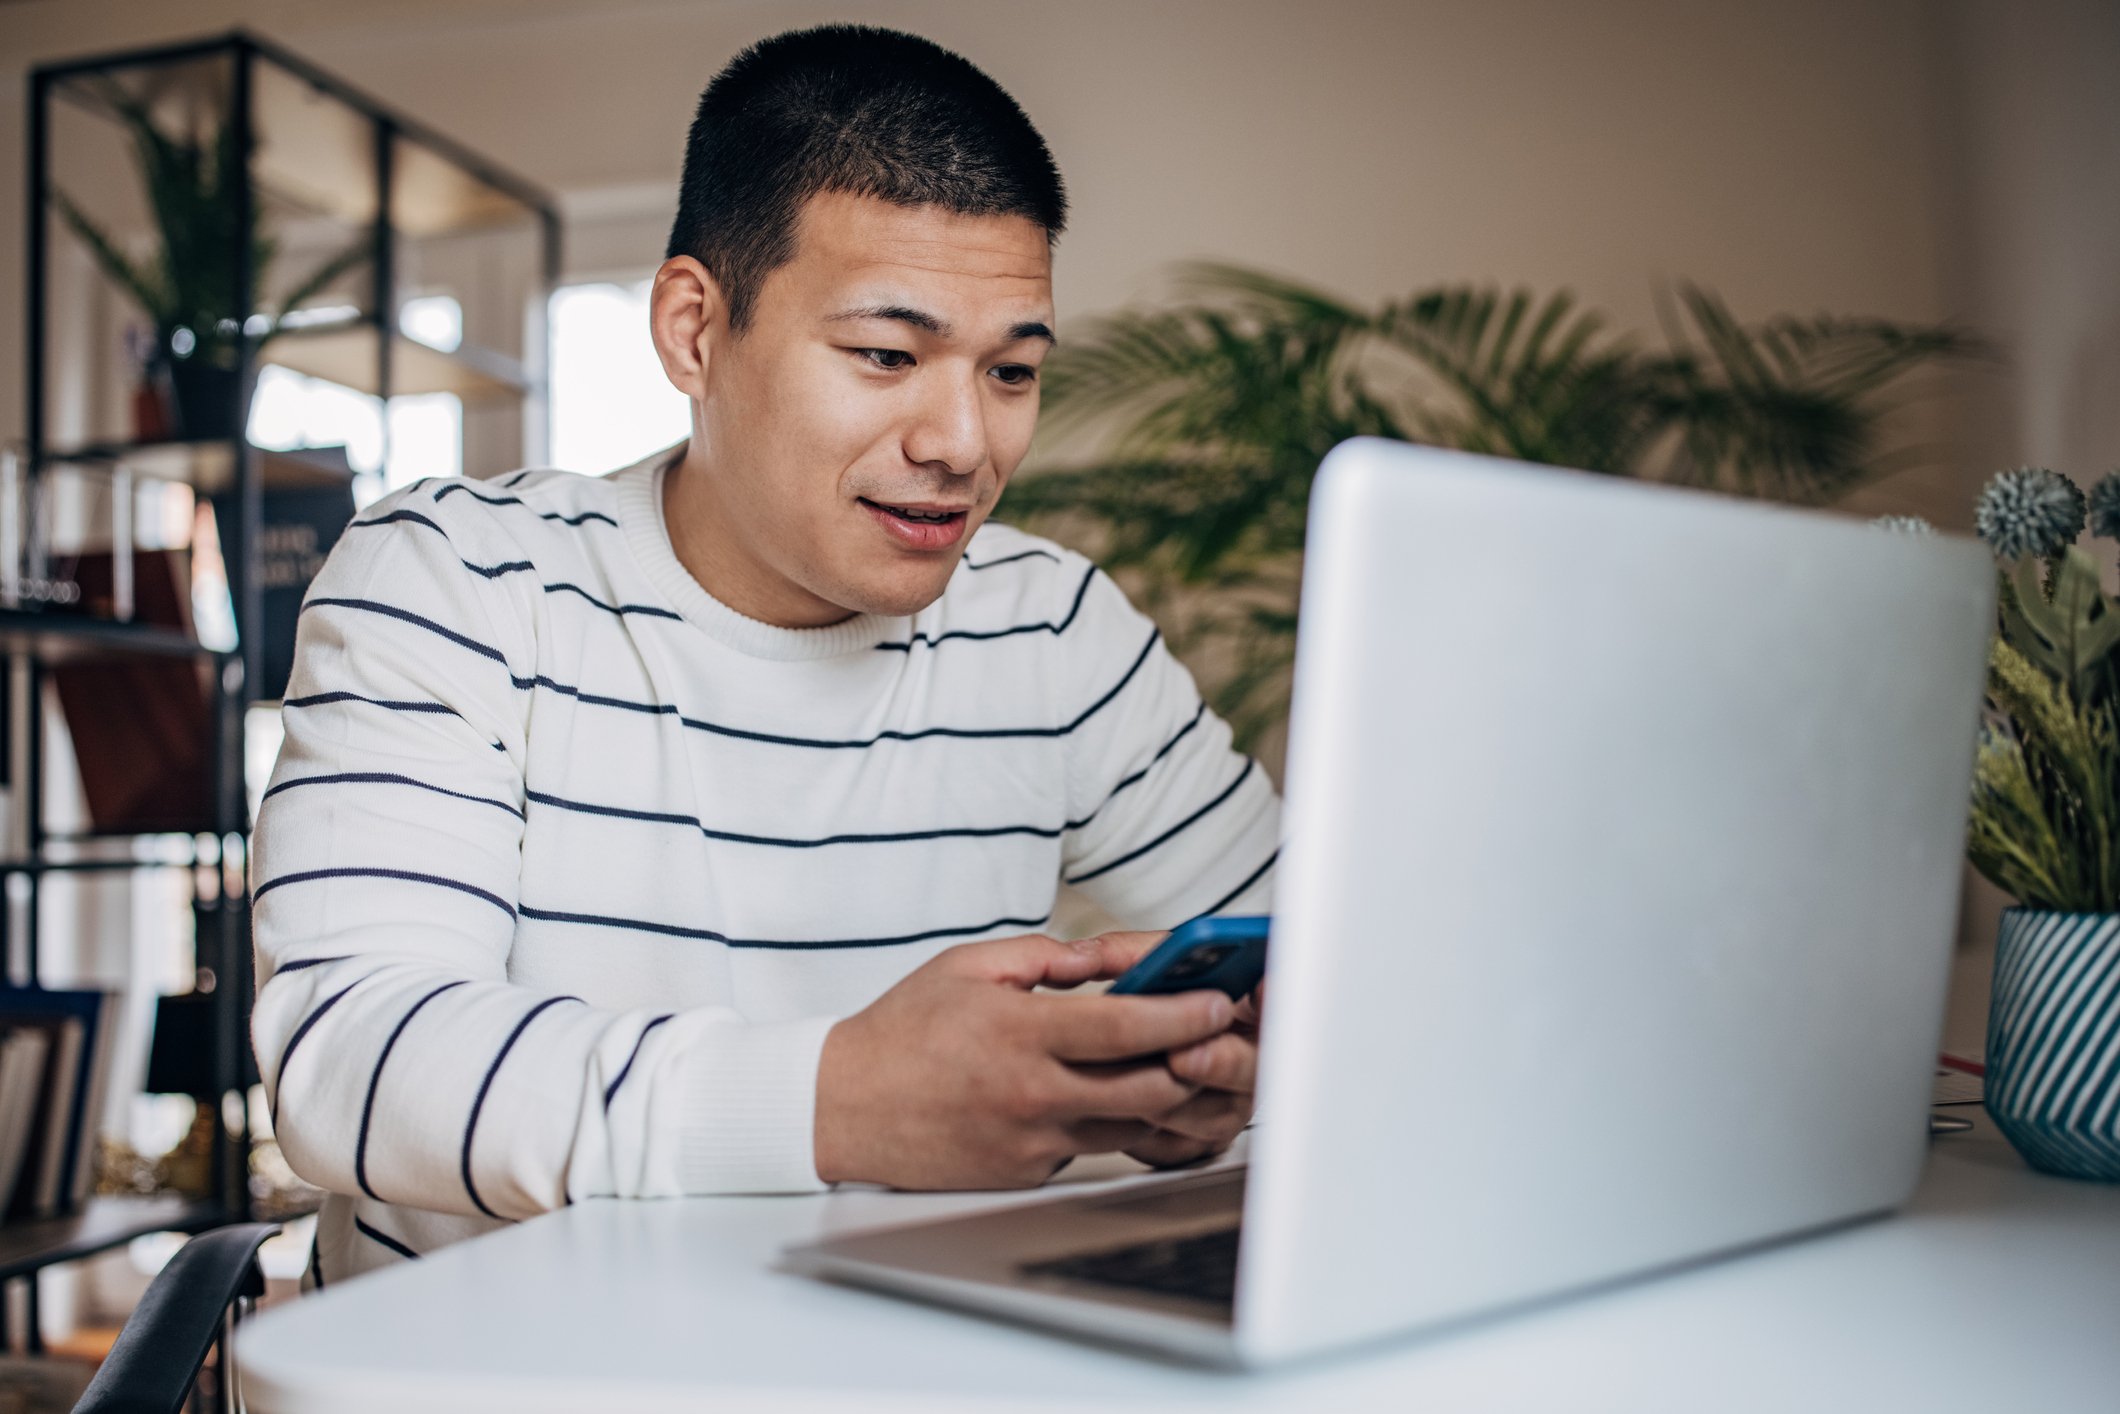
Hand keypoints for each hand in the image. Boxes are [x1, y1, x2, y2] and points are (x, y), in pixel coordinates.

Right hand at [813, 932, 1235, 1188]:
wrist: (846, 1108)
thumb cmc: (904, 1031)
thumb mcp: (969, 967)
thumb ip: (1045, 957)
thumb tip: (1108, 956)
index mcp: (1021, 1036)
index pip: (1127, 1029)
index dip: (1184, 1015)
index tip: (1217, 1002)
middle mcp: (1034, 1096)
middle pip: (1150, 1087)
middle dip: (1196, 1061)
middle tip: (1219, 1036)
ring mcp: (1033, 1142)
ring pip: (1131, 1125)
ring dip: (1165, 1095)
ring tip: (1184, 1063)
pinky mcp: (1029, 1172)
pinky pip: (1091, 1145)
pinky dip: (1112, 1120)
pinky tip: (1116, 1093)